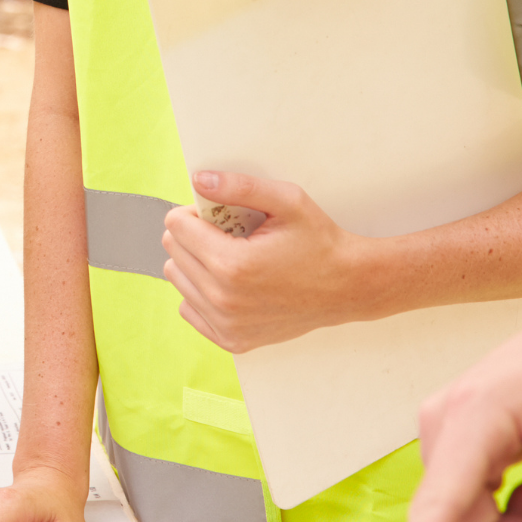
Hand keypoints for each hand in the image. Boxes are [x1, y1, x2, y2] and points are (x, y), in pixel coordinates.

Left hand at [161, 170, 377, 351]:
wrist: (348, 287)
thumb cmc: (319, 242)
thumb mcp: (287, 201)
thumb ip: (239, 186)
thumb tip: (199, 180)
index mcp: (232, 264)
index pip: (176, 226)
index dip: (195, 213)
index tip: (219, 215)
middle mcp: (224, 299)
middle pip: (173, 252)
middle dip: (195, 236)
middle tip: (230, 235)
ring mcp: (227, 324)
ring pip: (178, 280)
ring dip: (196, 263)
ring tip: (233, 258)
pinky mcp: (232, 340)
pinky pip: (189, 309)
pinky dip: (202, 292)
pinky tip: (231, 283)